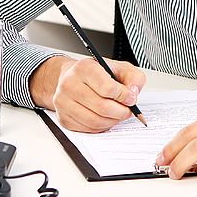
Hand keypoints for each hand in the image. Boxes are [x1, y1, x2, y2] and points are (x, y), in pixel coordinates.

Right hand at [31, 56, 146, 132]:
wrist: (72, 77)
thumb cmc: (97, 73)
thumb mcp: (119, 67)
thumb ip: (133, 77)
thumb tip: (133, 93)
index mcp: (85, 68)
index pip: (107, 88)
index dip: (124, 96)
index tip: (131, 98)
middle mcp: (70, 84)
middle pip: (102, 107)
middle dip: (121, 112)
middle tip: (128, 111)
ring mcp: (63, 102)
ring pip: (94, 121)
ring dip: (112, 121)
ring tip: (118, 115)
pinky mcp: (63, 117)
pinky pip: (87, 129)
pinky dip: (101, 127)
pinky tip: (106, 118)